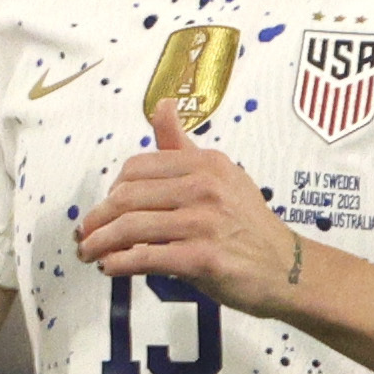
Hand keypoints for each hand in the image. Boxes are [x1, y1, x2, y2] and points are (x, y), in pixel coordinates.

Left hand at [79, 102, 307, 306]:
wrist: (288, 269)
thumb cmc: (249, 226)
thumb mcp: (222, 175)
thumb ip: (182, 145)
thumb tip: (162, 105)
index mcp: (207, 164)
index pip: (137, 168)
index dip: (112, 190)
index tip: (106, 208)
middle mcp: (206, 188)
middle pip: (127, 198)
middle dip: (97, 220)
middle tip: (85, 234)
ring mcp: (206, 223)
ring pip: (130, 227)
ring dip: (100, 243)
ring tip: (90, 253)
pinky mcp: (204, 258)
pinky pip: (145, 257)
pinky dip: (119, 264)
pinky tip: (112, 267)